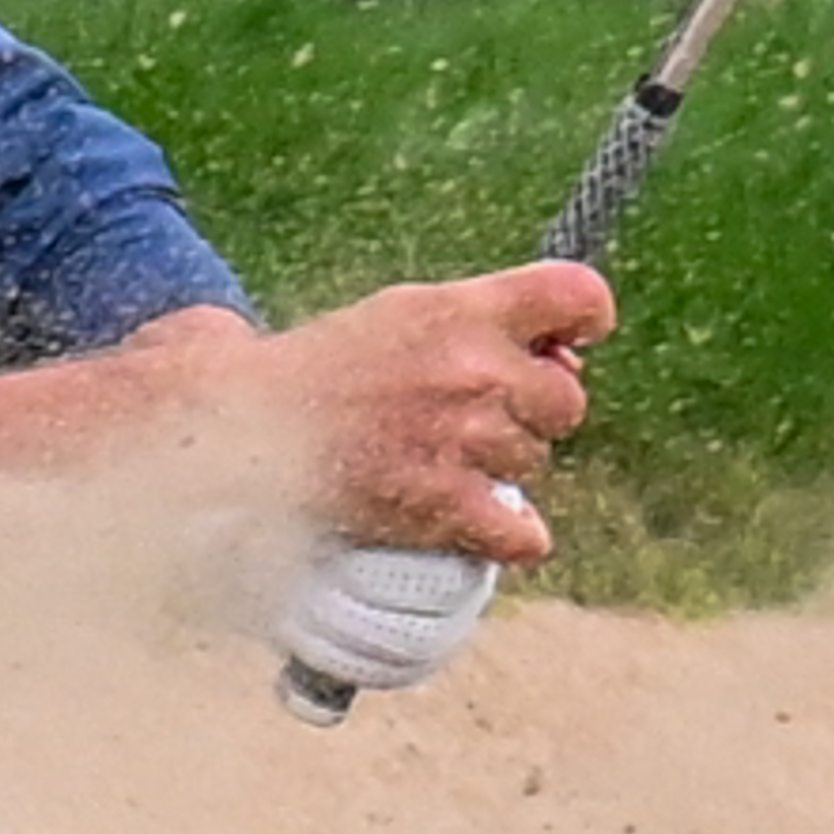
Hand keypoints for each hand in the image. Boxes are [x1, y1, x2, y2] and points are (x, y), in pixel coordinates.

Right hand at [233, 262, 612, 564]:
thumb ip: (480, 321)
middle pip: (566, 400)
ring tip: (441, 461)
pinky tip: (480, 523)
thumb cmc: (321, 369)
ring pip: (535, 464)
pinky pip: (523, 533)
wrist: (247, 425)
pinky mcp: (444, 504)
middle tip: (474, 418)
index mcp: (463, 309)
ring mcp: (463, 439)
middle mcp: (474, 369)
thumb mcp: (401, 312)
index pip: (579, 296)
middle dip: (530, 412)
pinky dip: (508, 537)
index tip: (567, 342)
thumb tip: (562, 356)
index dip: (586, 320)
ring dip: (501, 470)